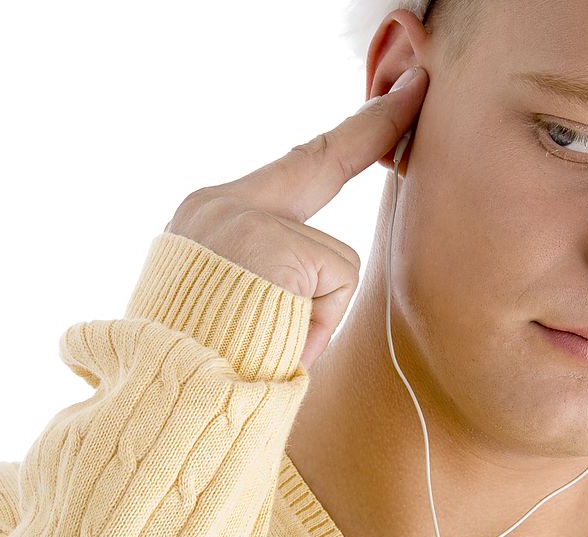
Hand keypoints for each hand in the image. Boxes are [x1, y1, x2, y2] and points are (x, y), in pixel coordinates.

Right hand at [165, 65, 428, 370]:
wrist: (169, 398)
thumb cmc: (201, 364)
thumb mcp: (222, 301)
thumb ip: (270, 265)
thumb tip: (327, 269)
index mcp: (208, 218)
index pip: (293, 167)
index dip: (348, 135)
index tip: (391, 100)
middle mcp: (220, 205)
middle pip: (319, 164)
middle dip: (372, 127)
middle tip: (418, 86)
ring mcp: (246, 220)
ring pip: (333, 260)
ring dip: (314, 313)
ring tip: (267, 342)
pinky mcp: (273, 247)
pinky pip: (335, 284)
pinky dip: (317, 325)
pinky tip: (279, 342)